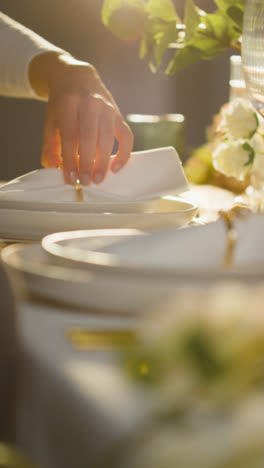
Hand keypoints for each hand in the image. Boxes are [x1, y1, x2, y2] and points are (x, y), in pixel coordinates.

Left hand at [29, 53, 133, 183]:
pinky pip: (126, 136)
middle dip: (87, 162)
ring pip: (108, 138)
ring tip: (98, 179)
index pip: (70, 134)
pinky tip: (116, 168)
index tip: (70, 177)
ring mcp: (107, 108)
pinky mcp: (118, 114)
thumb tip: (53, 166)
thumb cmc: (63, 104)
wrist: (77, 77)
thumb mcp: (51, 119)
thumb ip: (50, 143)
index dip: (70, 158)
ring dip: (103, 161)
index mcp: (69, 103)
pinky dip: (124, 153)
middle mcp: (90, 103)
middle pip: (90, 136)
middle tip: (85, 182)